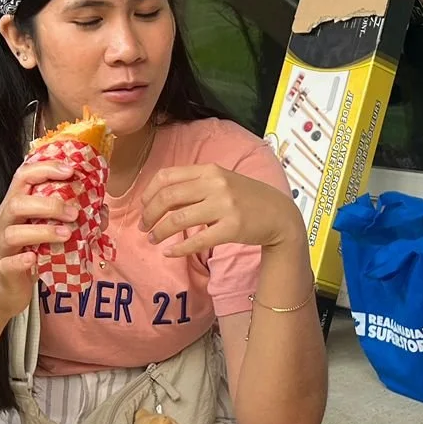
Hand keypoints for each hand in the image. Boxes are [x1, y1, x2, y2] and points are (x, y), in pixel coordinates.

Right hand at [0, 157, 78, 318]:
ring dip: (43, 231)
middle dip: (49, 204)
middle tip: (74, 212)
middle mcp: (4, 222)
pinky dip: (23, 261)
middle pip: (18, 203)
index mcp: (14, 206)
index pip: (23, 177)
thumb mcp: (45, 234)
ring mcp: (1, 246)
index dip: (46, 169)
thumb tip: (101, 210)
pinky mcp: (2, 270)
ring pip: (14, 232)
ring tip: (67, 234)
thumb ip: (67, 219)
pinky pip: (9, 263)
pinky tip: (36, 260)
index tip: (70, 170)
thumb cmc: (26, 256)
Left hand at [139, 164, 302, 257]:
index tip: (143, 207)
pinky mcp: (232, 228)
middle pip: (168, 197)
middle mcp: (215, 184)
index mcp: (209, 170)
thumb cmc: (245, 198)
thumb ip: (194, 186)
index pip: (167, 177)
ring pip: (178, 219)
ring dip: (159, 232)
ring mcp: (224, 206)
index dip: (149, 193)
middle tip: (143, 227)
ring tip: (153, 240)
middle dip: (149, 214)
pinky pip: (197, 240)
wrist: (279, 214)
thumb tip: (159, 199)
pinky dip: (178, 249)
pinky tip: (169, 253)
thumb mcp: (221, 182)